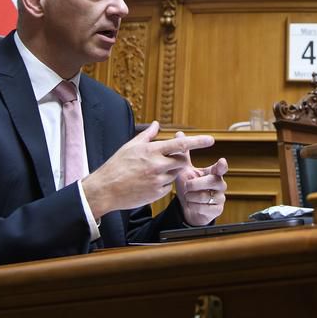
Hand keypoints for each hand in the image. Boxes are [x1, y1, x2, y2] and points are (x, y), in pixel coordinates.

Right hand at [82, 121, 214, 219]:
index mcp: (152, 151)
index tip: (211, 140)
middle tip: (170, 158)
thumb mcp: (130, 146)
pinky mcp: (156, 193)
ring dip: (170, 171)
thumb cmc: (117, 165)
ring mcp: (157, 180)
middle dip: (181, 159)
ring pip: (175, 174)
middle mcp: (157, 165)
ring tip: (152, 171)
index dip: (197, 142)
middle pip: (182, 161)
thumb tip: (157, 124)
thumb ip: (147, 135)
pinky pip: (168, 186)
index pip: (180, 144)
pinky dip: (164, 183)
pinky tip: (149, 182)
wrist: (106, 189)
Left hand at [173, 131, 228, 225]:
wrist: (188, 207)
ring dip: (192, 196)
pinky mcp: (217, 210)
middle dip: (195, 184)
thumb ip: (183, 153)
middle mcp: (220, 184)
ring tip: (189, 195)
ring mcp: (220, 197)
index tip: (221, 161)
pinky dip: (194, 206)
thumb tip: (179, 133)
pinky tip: (193, 204)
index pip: (221, 167)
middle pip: (212, 181)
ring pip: (206, 196)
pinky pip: (205, 207)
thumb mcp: (184, 169)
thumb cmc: (189, 187)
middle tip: (187, 185)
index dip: (221, 165)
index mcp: (213, 173)